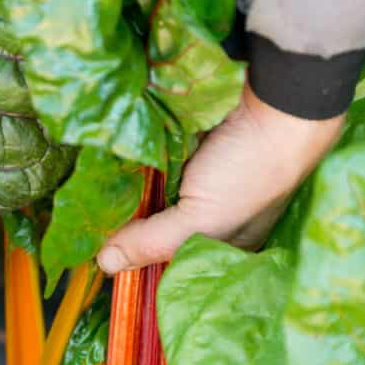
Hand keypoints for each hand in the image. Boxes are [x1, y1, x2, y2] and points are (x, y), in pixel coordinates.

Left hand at [96, 82, 345, 273]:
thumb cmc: (250, 172)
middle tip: (87, 218)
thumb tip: (104, 264)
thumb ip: (152, 241)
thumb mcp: (202, 220)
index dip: (134, 254)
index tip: (96, 249)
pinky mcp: (183, 142)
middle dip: (123, 220)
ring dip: (123, 185)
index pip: (166, 256)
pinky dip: (132, 157)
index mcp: (219, 241)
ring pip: (147, 188)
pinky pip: (148, 156)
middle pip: (152, 221)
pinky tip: (107, 158)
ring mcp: (194, 174)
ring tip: (89, 188)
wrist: (277, 101)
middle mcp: (206, 211)